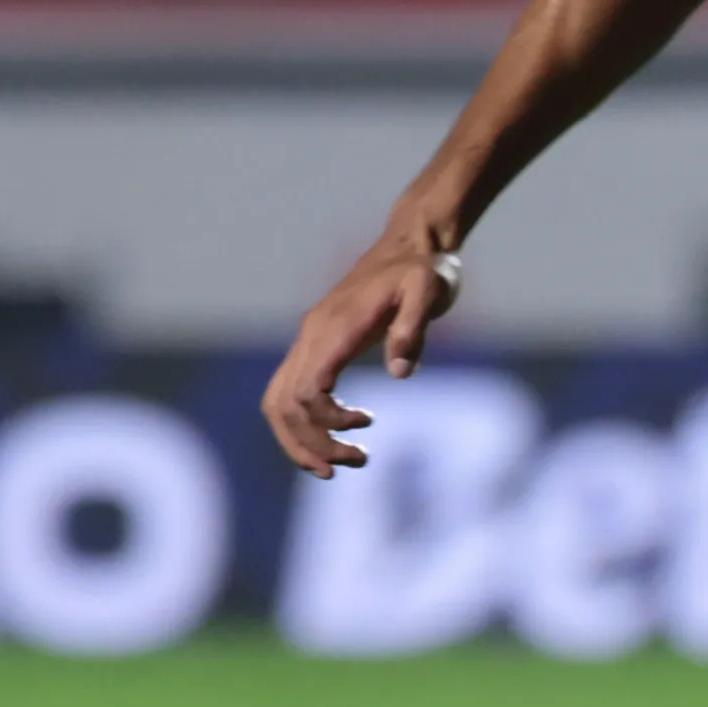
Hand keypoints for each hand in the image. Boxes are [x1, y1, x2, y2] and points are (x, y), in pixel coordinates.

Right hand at [260, 234, 463, 475]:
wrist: (412, 244)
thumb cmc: (424, 268)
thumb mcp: (429, 289)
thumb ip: (414, 327)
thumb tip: (401, 373)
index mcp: (334, 327)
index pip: (306, 389)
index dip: (327, 421)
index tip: (367, 426)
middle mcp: (312, 335)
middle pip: (283, 404)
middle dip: (311, 444)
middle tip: (356, 462)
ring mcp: (310, 340)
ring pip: (278, 402)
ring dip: (303, 440)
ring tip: (345, 462)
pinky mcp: (317, 346)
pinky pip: (291, 391)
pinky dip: (304, 423)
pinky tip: (339, 436)